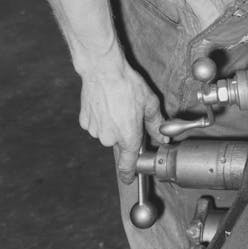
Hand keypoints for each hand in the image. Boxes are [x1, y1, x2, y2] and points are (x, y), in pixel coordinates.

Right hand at [79, 61, 167, 182]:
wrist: (103, 70)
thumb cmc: (127, 85)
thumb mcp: (149, 103)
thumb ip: (156, 124)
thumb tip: (162, 137)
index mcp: (128, 137)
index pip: (128, 165)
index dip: (129, 173)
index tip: (130, 178)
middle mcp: (110, 138)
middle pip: (120, 142)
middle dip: (126, 132)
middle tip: (130, 114)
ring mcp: (95, 131)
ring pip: (107, 133)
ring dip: (113, 124)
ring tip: (118, 105)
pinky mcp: (85, 122)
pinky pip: (96, 124)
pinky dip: (101, 118)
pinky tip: (106, 104)